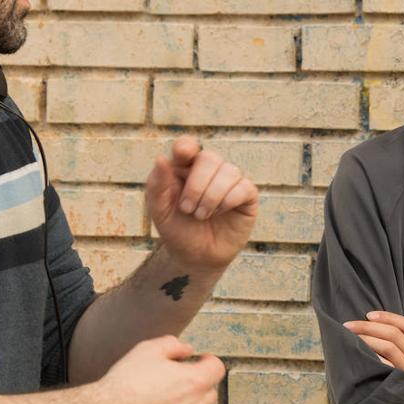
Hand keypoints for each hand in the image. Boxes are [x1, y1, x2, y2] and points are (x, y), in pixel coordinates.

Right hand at [93, 336, 223, 403]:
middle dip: (198, 385)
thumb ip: (175, 345)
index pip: (217, 368)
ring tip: (163, 401)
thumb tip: (187, 350)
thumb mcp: (149, 349)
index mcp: (194, 382)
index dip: (208, 361)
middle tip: (177, 380)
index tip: (200, 361)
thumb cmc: (125, 383)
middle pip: (210, 393)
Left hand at [146, 136, 258, 270]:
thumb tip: (161, 158)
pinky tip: (220, 213)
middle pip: (209, 158)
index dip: (186, 147)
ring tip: (201, 216)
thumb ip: (157, 185)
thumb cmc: (177, 231)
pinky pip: (243, 187)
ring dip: (211, 196)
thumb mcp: (160, 211)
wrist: (195, 258)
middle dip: (196, 185)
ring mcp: (230, 181)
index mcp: (185, 168)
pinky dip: (228, 201)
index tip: (182, 155)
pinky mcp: (247, 195)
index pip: (188, 145)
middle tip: (187, 209)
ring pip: (228, 171)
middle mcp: (209, 170)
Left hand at [344, 311, 403, 372]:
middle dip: (368, 327)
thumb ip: (402, 357)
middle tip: (348, 325)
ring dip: (366, 339)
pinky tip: (359, 357)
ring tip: (350, 338)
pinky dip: (373, 358)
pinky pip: (387, 367)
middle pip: (394, 334)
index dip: (388, 317)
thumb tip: (371, 338)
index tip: (368, 314)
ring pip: (390, 347)